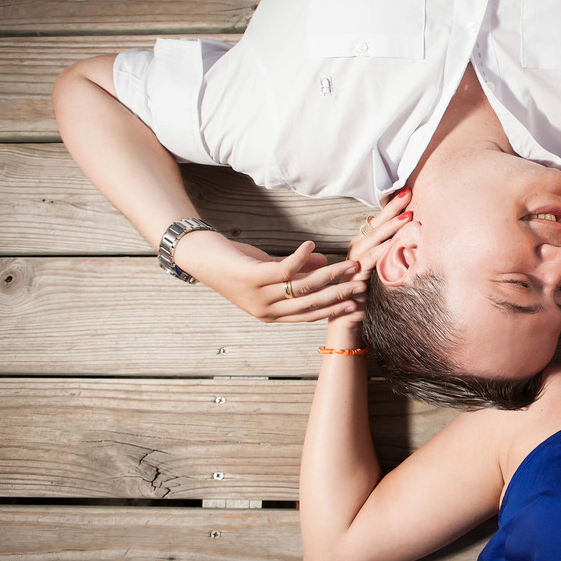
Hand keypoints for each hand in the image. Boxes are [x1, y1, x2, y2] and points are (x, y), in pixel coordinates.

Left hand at [180, 233, 365, 322]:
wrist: (199, 258)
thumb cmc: (234, 265)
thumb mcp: (268, 270)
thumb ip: (296, 271)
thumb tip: (325, 261)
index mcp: (271, 314)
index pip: (309, 314)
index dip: (333, 309)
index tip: (357, 303)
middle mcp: (266, 310)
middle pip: (310, 303)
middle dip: (339, 294)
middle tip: (361, 285)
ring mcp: (258, 295)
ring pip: (302, 287)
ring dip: (329, 275)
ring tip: (348, 265)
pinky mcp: (252, 277)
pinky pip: (284, 269)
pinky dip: (302, 257)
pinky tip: (312, 246)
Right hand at [332, 189, 414, 324]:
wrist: (350, 318)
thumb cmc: (368, 293)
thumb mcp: (384, 269)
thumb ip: (393, 254)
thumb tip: (415, 241)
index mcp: (364, 244)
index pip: (379, 221)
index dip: (392, 207)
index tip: (406, 191)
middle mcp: (358, 249)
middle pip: (376, 224)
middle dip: (392, 208)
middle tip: (407, 192)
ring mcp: (354, 260)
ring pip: (374, 238)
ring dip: (391, 226)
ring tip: (407, 216)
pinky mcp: (355, 275)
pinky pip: (370, 259)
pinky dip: (382, 250)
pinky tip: (395, 243)